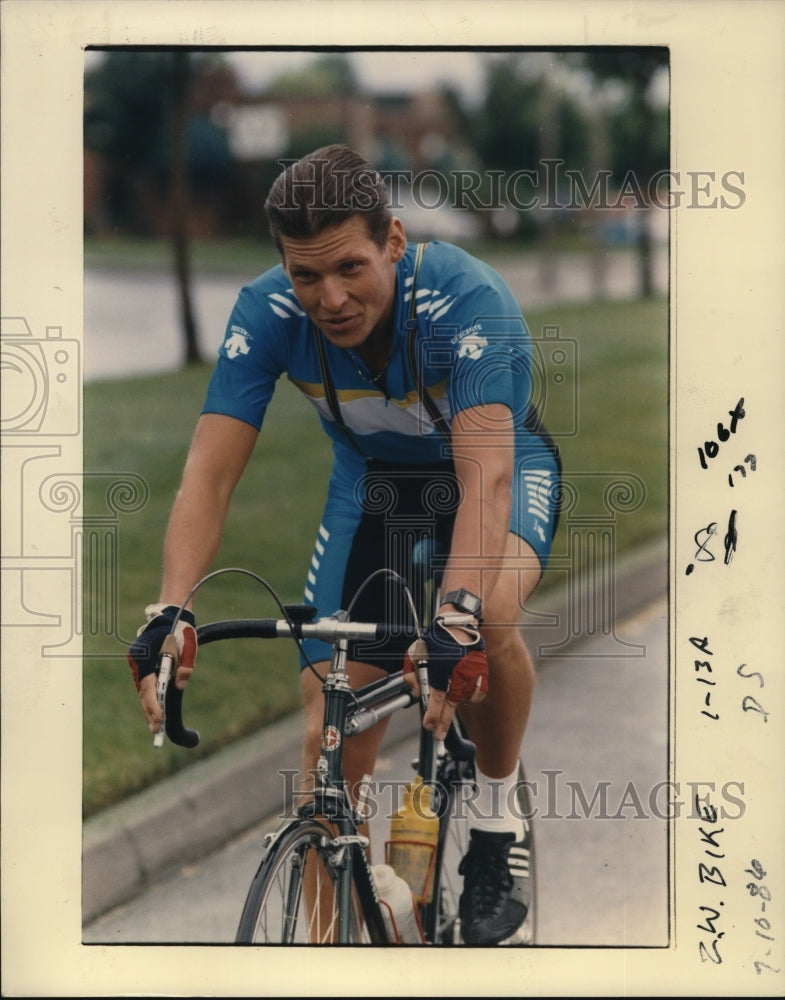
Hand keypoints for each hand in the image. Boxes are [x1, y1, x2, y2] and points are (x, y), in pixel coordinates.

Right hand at [127, 604, 196, 734]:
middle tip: (156, 732)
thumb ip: (186, 665)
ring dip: (149, 707)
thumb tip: (180, 686)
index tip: (160, 721)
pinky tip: (154, 710)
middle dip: (150, 712)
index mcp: (145, 656)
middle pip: (142, 692)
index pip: (148, 687)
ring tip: (156, 726)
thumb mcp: (189, 645)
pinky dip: (149, 697)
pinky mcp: (140, 663)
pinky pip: (144, 684)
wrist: (171, 614)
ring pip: (142, 689)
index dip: (154, 705)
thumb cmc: (181, 629)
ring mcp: (136, 662)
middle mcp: (136, 661)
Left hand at [403, 615, 487, 739]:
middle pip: (451, 704)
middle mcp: (457, 671)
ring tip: (447, 704)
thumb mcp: (417, 652)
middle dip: (443, 722)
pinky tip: (464, 696)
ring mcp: (471, 672)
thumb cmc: (436, 637)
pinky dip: (472, 697)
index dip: (433, 714)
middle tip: (438, 734)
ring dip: (455, 704)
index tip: (428, 725)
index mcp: (440, 667)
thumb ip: (412, 671)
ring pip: (464, 698)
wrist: (458, 621)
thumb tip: (412, 688)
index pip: (437, 697)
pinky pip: (479, 692)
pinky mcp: (481, 670)